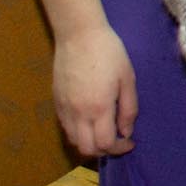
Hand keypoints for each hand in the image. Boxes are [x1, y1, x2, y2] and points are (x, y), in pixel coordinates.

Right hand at [52, 24, 136, 156]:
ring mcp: (64, 108)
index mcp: (99, 108)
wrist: (78, 34)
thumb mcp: (127, 78)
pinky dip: (77, 132)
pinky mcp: (56, 101)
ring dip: (89, 143)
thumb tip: (126, 132)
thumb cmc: (109, 52)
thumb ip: (129, 108)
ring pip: (73, 141)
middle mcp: (78, 113)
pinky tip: (89, 120)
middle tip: (116, 139)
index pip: (105, 144)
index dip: (119, 149)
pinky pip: (65, 127)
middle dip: (103, 151)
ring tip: (102, 131)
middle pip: (86, 149)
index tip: (129, 141)